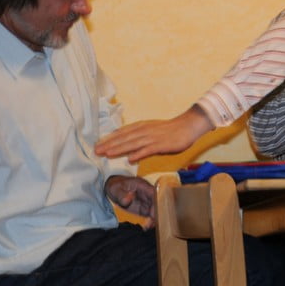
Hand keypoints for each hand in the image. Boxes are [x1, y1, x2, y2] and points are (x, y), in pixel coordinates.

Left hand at [94, 105, 213, 162]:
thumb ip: (139, 137)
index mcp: (141, 126)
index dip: (109, 139)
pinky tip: (131, 159)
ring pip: (133, 143)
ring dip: (119, 148)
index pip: (122, 133)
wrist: (187, 126)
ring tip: (107, 153)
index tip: (98, 144)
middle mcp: (144, 131)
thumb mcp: (151, 129)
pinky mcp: (161, 145)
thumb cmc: (169, 130)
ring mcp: (152, 138)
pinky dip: (139, 154)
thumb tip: (127, 148)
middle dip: (109, 144)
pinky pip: (148, 150)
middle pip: (124, 138)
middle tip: (96, 150)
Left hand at [104, 175, 156, 228]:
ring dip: (154, 218)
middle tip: (152, 223)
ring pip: (155, 210)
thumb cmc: (116, 186)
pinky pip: (150, 215)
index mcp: (142, 186)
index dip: (156, 202)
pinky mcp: (144, 208)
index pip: (154, 193)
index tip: (153, 212)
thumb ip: (122, 195)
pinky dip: (150, 221)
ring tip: (149, 227)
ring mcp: (146, 201)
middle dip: (156, 212)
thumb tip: (128, 199)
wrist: (114, 189)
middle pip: (157, 202)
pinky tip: (146, 227)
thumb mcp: (116, 189)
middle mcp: (147, 194)